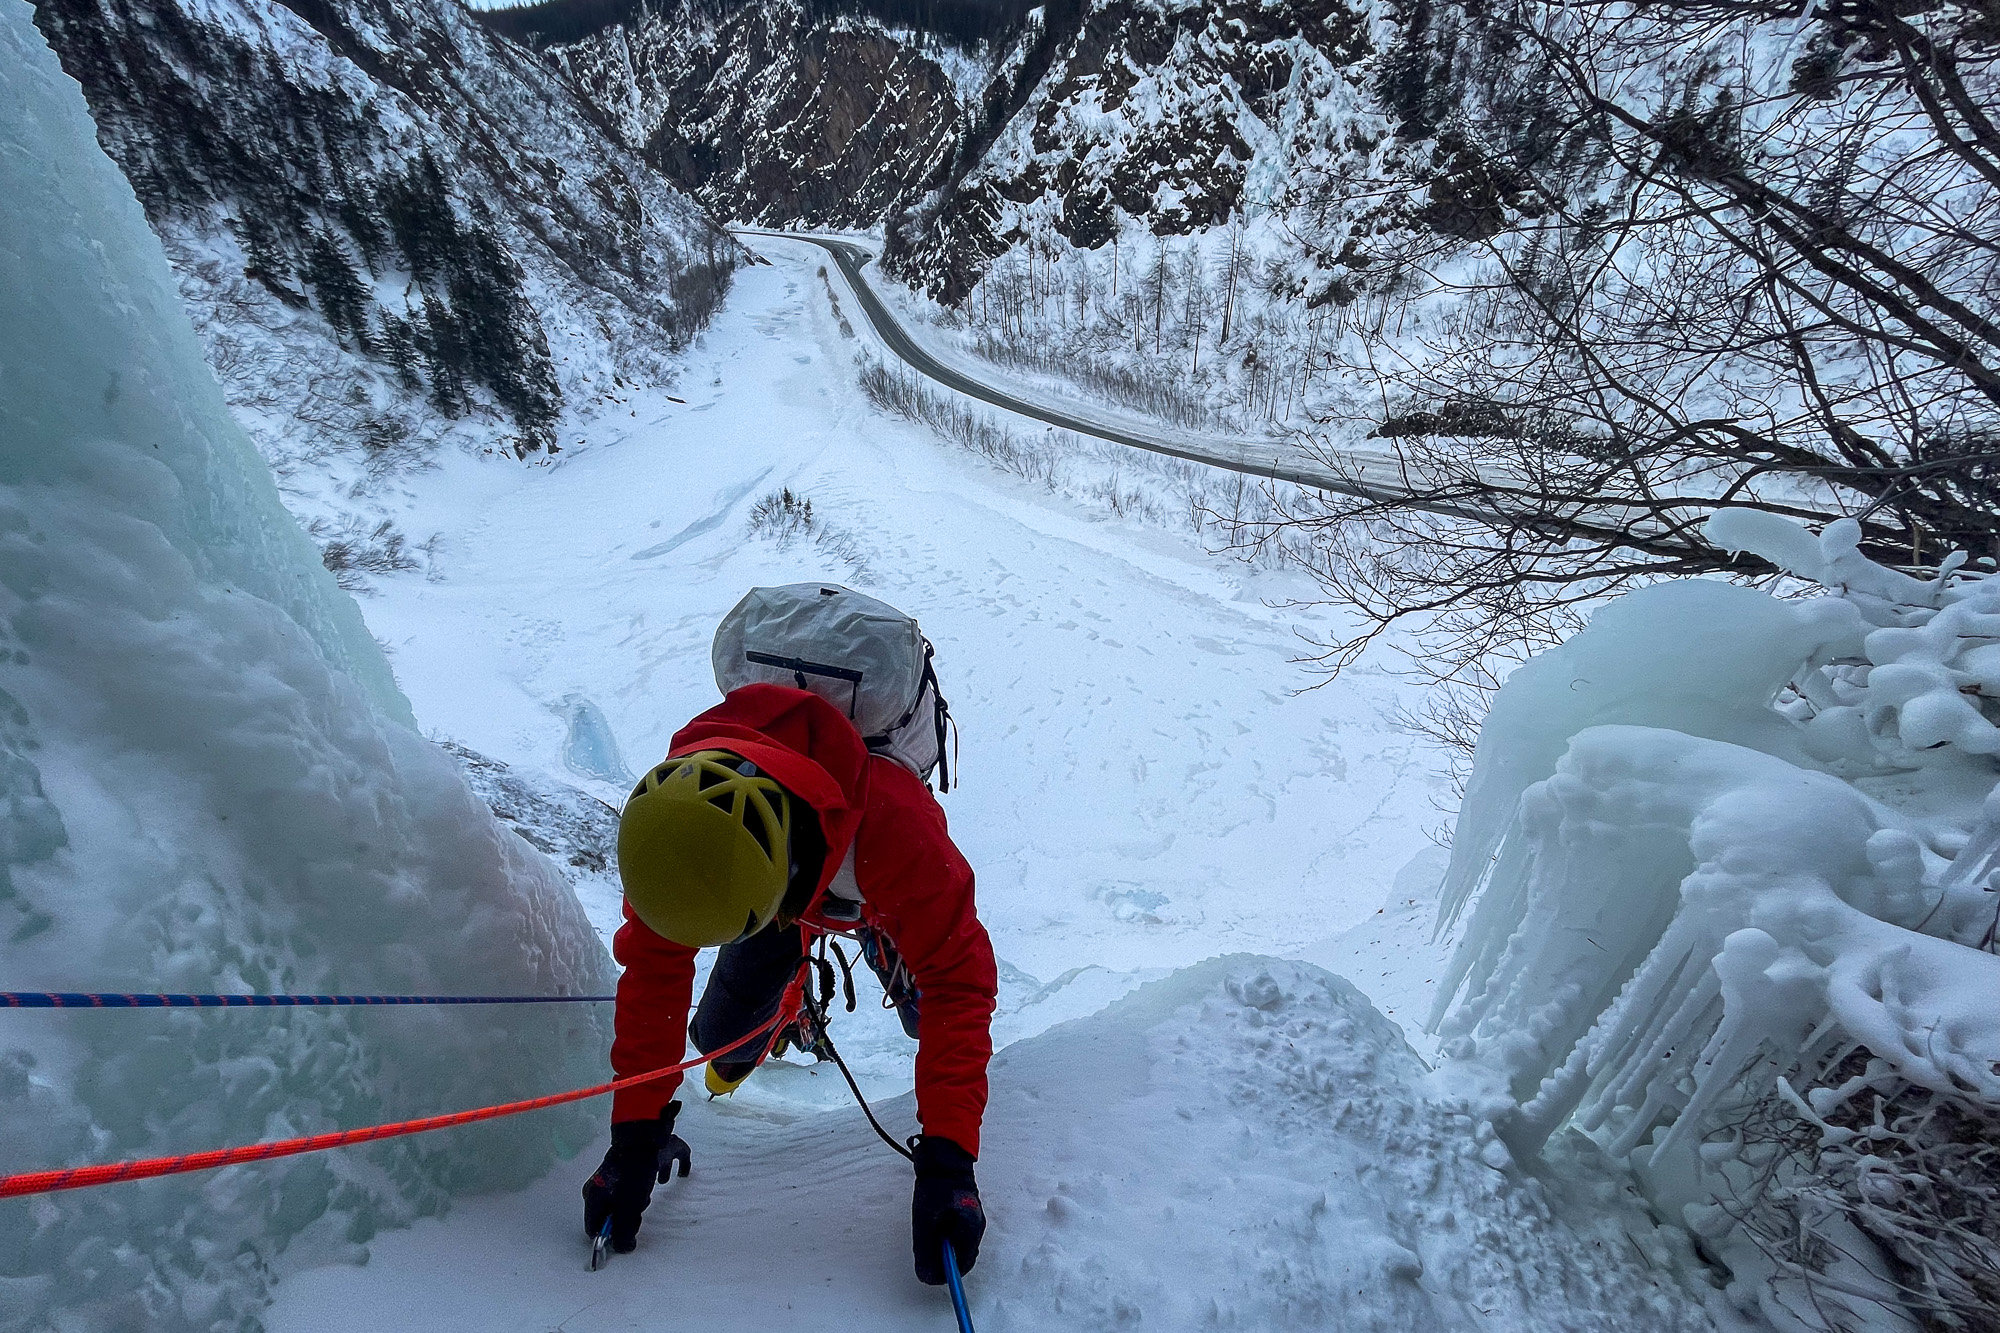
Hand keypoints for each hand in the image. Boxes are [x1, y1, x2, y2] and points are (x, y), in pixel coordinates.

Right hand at [582, 1102, 690, 1251]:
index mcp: (593, 1198)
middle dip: (628, 1216)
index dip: (613, 1235)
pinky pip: (634, 1188)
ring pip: (624, 1203)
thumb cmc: (634, 1174)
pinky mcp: (626, 1169)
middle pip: (612, 1216)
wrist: (644, 1137)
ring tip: (647, 1193)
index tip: (630, 1229)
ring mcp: (611, 1178)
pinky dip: (644, 1190)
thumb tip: (624, 1249)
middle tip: (640, 1207)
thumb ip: (623, 1232)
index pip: (595, 1229)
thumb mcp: (628, 1207)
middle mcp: (598, 1188)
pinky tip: (655, 1182)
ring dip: (638, 1203)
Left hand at [911, 1136, 984, 1284]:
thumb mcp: (924, 1221)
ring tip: (926, 1229)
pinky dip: (942, 1233)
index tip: (928, 1271)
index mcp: (971, 1228)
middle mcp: (976, 1225)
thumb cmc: (935, 1186)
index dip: (945, 1273)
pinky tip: (931, 1221)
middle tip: (922, 1249)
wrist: (943, 1154)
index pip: (962, 1265)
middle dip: (941, 1257)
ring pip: (957, 1243)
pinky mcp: (966, 1211)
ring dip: (940, 1244)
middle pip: (960, 1255)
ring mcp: (973, 1217)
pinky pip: (955, 1231)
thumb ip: (925, 1250)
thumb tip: (926, 1277)